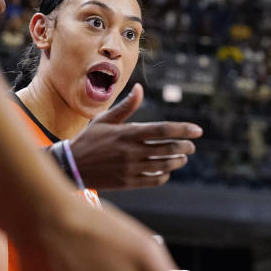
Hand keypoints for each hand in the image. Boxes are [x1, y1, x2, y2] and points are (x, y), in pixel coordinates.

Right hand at [69, 84, 202, 189]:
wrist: (72, 166)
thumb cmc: (90, 139)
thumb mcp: (105, 120)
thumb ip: (126, 106)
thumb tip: (140, 88)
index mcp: (128, 133)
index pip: (164, 130)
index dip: (184, 129)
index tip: (198, 131)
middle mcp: (132, 151)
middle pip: (169, 148)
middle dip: (185, 147)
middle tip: (191, 146)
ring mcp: (131, 168)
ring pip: (165, 165)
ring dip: (178, 161)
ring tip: (182, 158)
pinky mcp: (130, 182)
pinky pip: (155, 180)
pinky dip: (165, 175)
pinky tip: (166, 170)